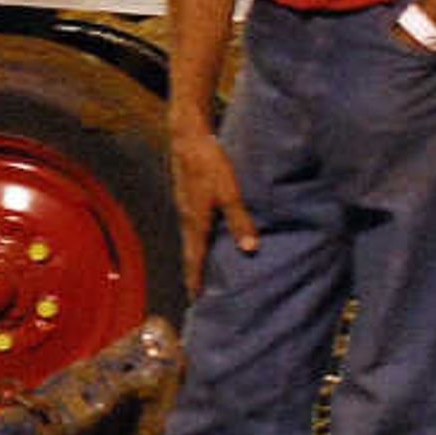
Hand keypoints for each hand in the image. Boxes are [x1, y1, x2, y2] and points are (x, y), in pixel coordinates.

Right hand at [170, 118, 255, 286]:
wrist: (187, 136)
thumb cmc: (210, 163)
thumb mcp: (229, 192)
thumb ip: (240, 220)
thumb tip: (250, 248)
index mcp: (196, 221)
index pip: (194, 258)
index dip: (195, 278)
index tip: (194, 298)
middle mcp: (186, 217)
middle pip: (190, 251)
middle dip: (194, 272)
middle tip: (197, 291)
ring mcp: (184, 206)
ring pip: (190, 238)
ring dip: (195, 255)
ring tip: (202, 269)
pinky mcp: (187, 195)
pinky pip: (191, 225)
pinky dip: (197, 238)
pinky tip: (206, 236)